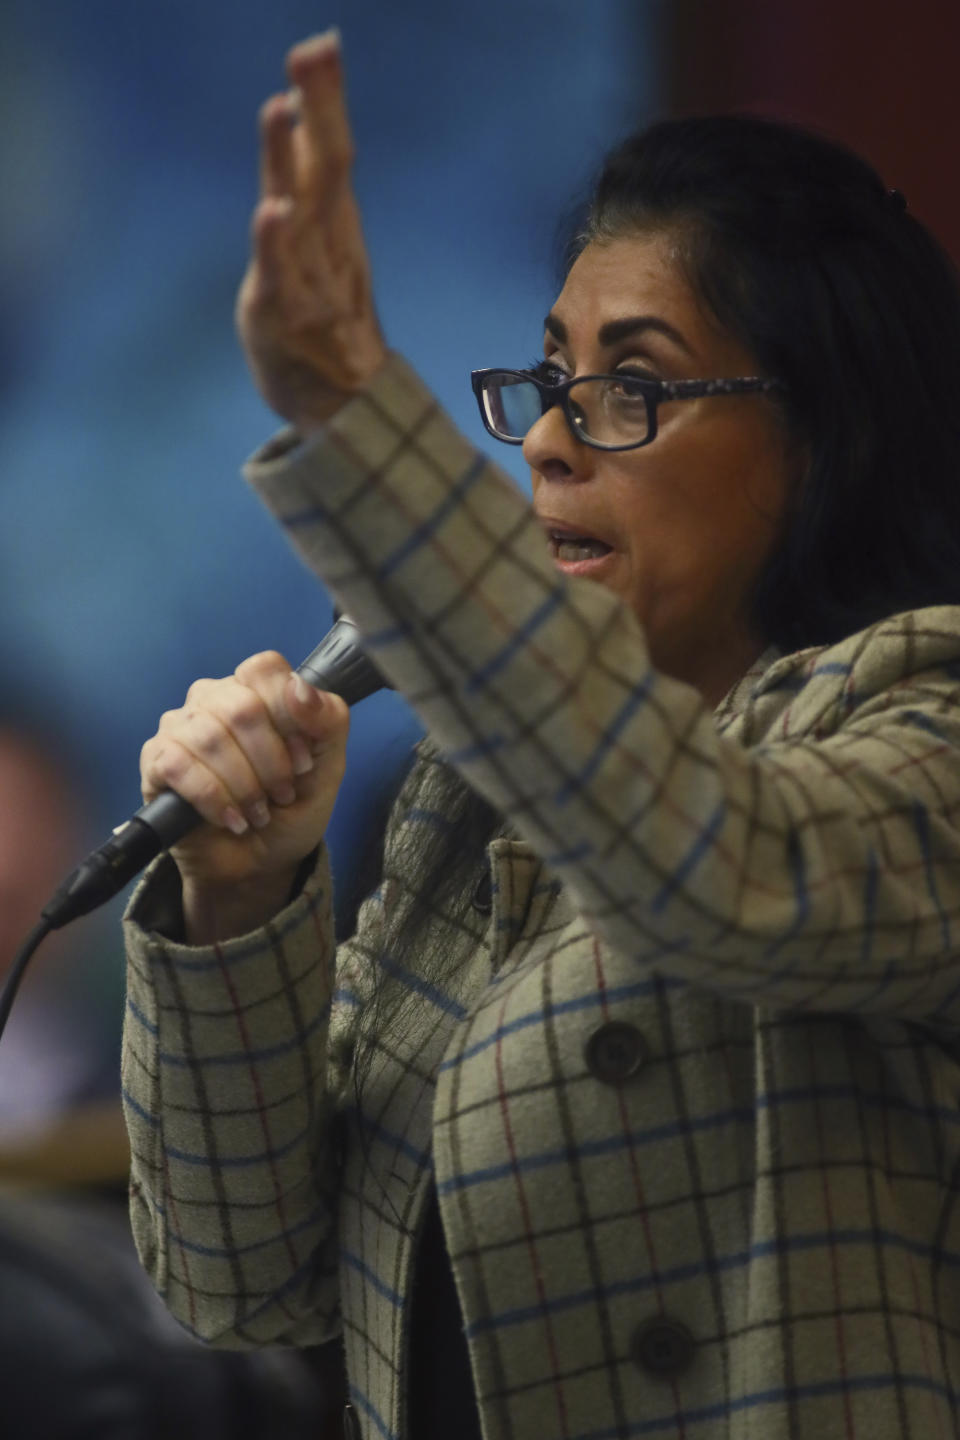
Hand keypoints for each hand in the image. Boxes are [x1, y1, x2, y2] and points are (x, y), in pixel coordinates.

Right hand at [140, 651, 349, 939]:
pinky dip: (213, 798)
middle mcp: (213, 699)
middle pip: (241, 706)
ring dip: (244, 785)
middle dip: (270, 762)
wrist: (259, 865)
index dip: (289, 717)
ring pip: (210, 736)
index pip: (264, 670)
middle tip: (281, 796)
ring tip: (257, 815)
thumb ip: (328, 720)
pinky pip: (178, 765)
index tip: (303, 763)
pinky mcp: (156, 761)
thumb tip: (299, 688)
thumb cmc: (290, 809)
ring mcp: (179, 727)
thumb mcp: (328, 767)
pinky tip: (230, 819)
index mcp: (255, 690)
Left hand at [236, 30, 387, 431]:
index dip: (326, 98)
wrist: (343, 407)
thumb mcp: (317, 240)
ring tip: (280, 109)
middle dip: (320, 109)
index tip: (322, 45)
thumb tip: (293, 108)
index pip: (331, 148)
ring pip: (302, 214)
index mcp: (336, 221)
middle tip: (314, 52)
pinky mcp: (286, 317)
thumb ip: (305, 178)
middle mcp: (327, 243)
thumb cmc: (324, 318)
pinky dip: (277, 246)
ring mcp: (311, 280)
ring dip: (286, 162)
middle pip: (325, 166)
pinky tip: (271, 212)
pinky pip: (283, 279)